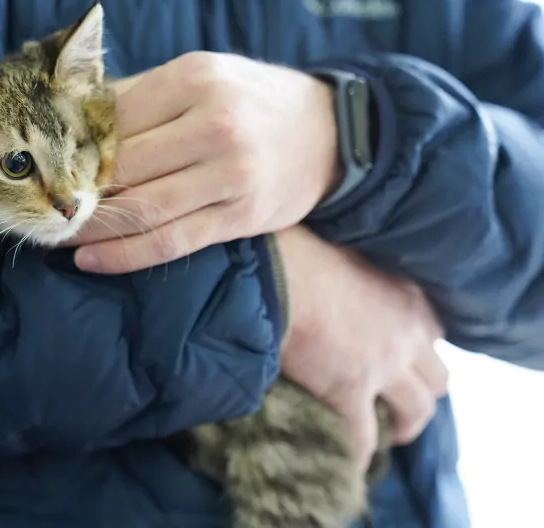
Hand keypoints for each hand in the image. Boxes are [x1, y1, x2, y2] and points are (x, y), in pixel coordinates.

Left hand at [70, 51, 340, 273]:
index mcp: (196, 79)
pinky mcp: (241, 216)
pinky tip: (90, 260)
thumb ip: (142, 96)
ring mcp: (232, 174)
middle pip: (126, 166)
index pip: (115, 120)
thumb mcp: (203, 75)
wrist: (329, 131)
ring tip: (57, 238)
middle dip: (80, 192)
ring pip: (143, 209)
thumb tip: (75, 122)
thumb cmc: (250, 100)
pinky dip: (125, 255)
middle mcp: (215, 125)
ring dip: (92, 229)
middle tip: (46, 207)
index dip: (76, 149)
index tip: (50, 169)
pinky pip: (171, 242)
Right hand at [276, 226, 448, 468]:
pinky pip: (365, 435)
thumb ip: (362, 280)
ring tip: (387, 435)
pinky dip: (359, 452)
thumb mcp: (349, 258)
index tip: (401, 361)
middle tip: (399, 405)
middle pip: (438, 380)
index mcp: (409, 298)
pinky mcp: (352, 390)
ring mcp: (384, 366)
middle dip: (422, 394)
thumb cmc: (300, 253)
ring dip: (405, 427)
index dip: (418, 352)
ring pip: (418, 413)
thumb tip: (341, 285)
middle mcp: (408, 335)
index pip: (434, 334)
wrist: (276, 272)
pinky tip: (349, 461)